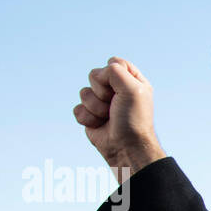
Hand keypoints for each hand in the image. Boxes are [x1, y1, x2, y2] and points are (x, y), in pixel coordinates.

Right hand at [73, 57, 166, 175]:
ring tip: (108, 117)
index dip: (113, 74)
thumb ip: (115, 70)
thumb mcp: (132, 88)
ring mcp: (101, 103)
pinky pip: (78, 108)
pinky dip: (87, 118)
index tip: (122, 89)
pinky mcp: (90, 116)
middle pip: (94, 75)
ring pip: (84, 92)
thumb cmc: (133, 119)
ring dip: (95, 107)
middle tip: (114, 105)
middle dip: (102, 91)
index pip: (114, 63)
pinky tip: (99, 126)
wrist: (126, 148)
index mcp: (131, 81)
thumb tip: (98, 74)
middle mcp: (116, 90)